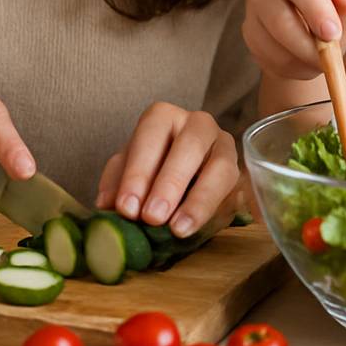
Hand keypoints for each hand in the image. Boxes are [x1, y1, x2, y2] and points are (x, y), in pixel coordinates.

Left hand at [94, 102, 241, 236]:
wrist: (184, 180)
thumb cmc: (151, 169)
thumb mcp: (129, 171)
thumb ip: (117, 183)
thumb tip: (106, 203)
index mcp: (164, 117)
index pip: (151, 135)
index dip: (138, 172)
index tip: (126, 208)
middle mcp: (198, 124)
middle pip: (189, 146)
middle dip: (169, 183)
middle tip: (152, 217)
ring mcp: (224, 146)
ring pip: (220, 167)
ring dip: (198, 200)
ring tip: (177, 229)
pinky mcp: (239, 174)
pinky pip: (232, 190)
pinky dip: (213, 211)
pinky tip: (196, 228)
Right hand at [242, 0, 345, 79]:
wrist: (307, 48)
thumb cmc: (328, 20)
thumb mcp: (345, 8)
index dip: (316, 8)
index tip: (333, 33)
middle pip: (279, 14)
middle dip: (305, 40)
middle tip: (326, 56)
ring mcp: (254, 11)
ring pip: (272, 39)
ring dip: (299, 56)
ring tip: (317, 59)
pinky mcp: (249, 33)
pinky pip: (267, 54)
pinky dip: (288, 64)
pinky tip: (299, 61)